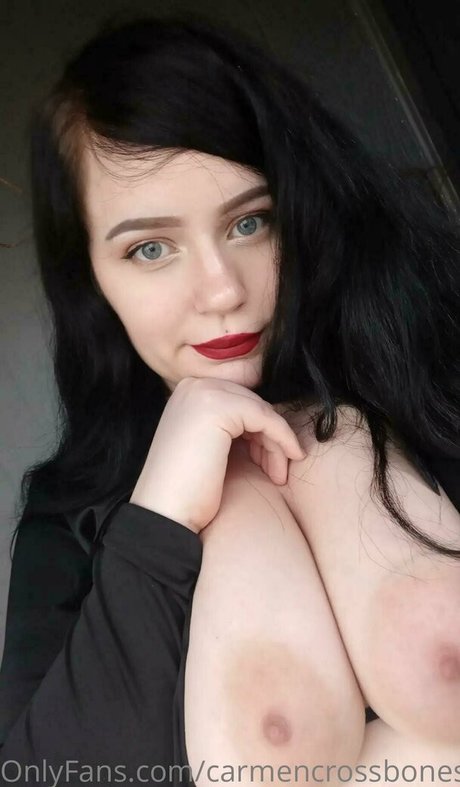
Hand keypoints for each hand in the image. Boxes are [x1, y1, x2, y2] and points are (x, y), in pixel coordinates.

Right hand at [130, 377, 305, 533]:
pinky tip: (284, 467)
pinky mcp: (218, 407)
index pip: (240, 401)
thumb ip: (227, 426)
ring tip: (277, 475)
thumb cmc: (187, 490)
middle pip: (253, 403)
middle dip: (270, 437)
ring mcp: (204, 393)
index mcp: (189, 392)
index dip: (260, 431)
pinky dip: (282, 440)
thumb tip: (265, 420)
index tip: (268, 461)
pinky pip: (266, 418)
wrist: (165, 514)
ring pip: (262, 411)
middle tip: (277, 470)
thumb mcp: (207, 446)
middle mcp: (194, 386)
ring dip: (278, 443)